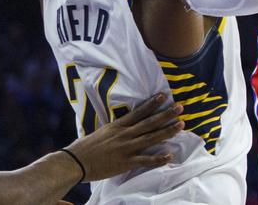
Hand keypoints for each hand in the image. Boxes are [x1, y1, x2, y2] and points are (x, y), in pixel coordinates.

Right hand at [64, 94, 182, 180]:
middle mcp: (124, 134)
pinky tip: (170, 156)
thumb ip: (115, 128)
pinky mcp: (126, 162)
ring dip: (167, 131)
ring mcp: (126, 148)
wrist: (76, 161)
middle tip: (180, 107)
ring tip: (181, 125)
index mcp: (118, 125)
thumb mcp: (102, 132)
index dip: (152, 103)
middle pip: (149, 122)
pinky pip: (145, 160)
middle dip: (166, 114)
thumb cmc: (86, 147)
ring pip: (151, 138)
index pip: (138, 111)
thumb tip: (123, 124)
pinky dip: (158, 159)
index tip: (163, 95)